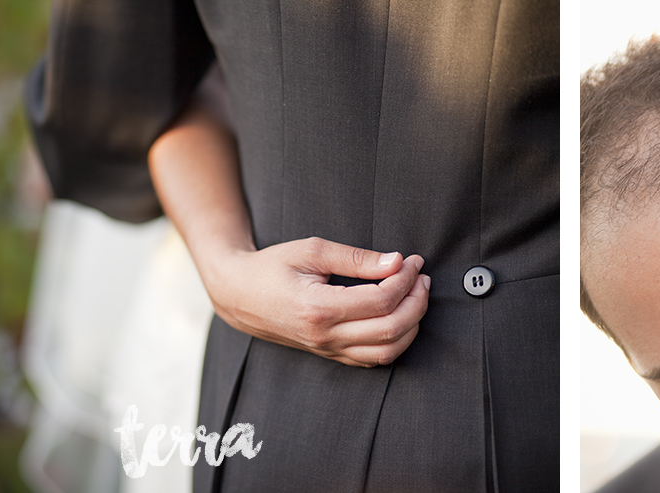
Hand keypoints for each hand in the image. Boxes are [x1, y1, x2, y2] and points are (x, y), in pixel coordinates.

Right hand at [203, 237, 430, 366]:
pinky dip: (396, 341)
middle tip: (421, 278)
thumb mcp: (311, 250)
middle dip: (417, 302)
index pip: (381, 300)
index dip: (406, 280)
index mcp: (319, 308)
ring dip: (412, 324)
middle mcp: (324, 336)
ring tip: (415, 296)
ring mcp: (327, 349)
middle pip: (392, 329)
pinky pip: (372, 359)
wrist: (238, 294)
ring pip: (387, 352)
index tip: (413, 261)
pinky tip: (399, 316)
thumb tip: (397, 261)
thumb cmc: (272, 266)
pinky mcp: (329, 354)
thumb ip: (356, 258)